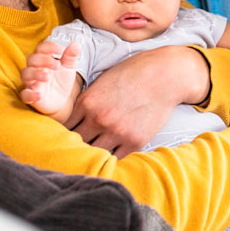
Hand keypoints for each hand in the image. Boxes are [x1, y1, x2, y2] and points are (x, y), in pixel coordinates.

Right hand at [20, 41, 80, 117]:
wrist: (64, 100)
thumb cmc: (62, 81)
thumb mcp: (69, 68)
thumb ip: (71, 56)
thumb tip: (75, 44)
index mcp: (44, 60)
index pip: (40, 48)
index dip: (49, 47)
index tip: (60, 50)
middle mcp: (35, 69)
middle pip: (31, 59)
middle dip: (43, 60)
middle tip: (57, 65)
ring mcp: (31, 83)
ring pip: (25, 74)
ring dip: (35, 74)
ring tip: (48, 77)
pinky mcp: (31, 97)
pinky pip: (25, 95)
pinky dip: (30, 95)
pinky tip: (40, 95)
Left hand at [65, 45, 209, 157]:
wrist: (166, 74)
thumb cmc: (135, 72)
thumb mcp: (104, 80)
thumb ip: (88, 100)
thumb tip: (75, 117)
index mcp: (87, 102)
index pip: (63, 127)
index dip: (64, 132)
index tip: (68, 134)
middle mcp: (98, 119)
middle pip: (76, 143)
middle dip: (77, 144)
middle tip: (80, 146)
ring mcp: (117, 132)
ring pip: (94, 153)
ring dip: (95, 152)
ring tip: (96, 150)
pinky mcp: (135, 141)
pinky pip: (115, 158)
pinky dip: (113, 155)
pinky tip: (114, 150)